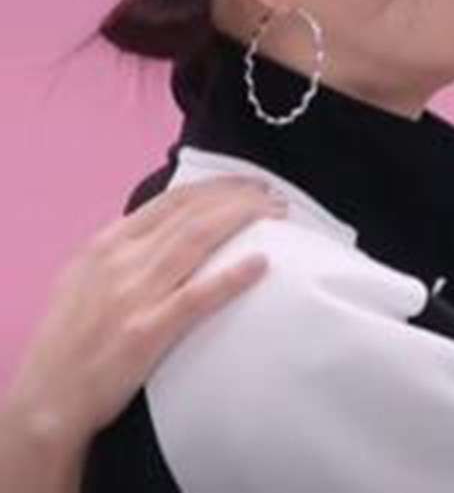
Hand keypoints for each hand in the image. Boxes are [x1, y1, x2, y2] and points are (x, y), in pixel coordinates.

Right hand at [2, 177, 283, 448]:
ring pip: (198, 241)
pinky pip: (197, 297)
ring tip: (278, 215)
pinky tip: (261, 263)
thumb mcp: (83, 278)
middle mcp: (120, 261)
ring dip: (243, 221)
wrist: (49, 395)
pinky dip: (231, 277)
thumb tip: (167, 228)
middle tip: (276, 198)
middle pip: (193, 215)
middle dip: (240, 199)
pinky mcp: (147, 331)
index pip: (172, 202)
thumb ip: (121, 250)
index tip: (250, 185)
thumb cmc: (71, 338)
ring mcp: (134, 295)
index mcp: (106, 244)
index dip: (218, 188)